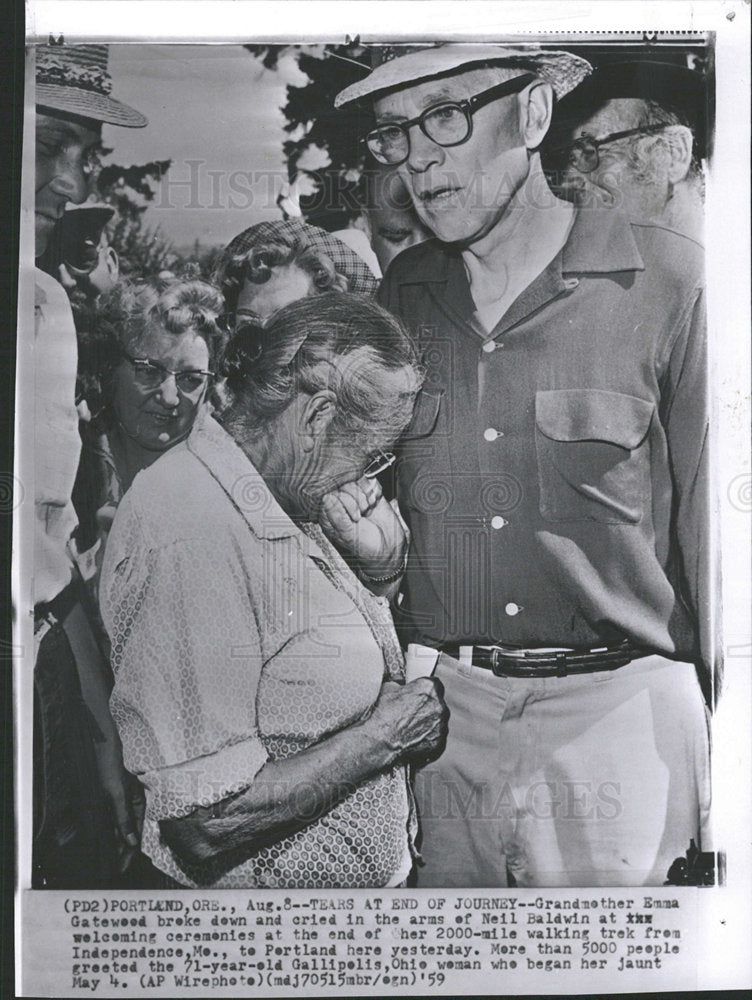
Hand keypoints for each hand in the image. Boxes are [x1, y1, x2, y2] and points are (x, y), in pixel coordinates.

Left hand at [93, 739, 144, 873]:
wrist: (98, 747)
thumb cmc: (110, 765)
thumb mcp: (117, 793)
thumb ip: (123, 818)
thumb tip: (131, 841)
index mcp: (138, 801)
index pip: (136, 833)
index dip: (130, 852)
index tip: (122, 868)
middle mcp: (131, 803)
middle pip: (128, 832)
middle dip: (123, 851)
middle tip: (115, 869)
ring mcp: (120, 801)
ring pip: (119, 828)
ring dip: (115, 843)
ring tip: (110, 861)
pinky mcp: (109, 800)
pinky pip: (111, 821)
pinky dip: (109, 833)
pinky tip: (104, 841)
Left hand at [319, 477, 405, 576]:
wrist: (390, 550)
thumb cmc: (366, 548)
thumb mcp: (349, 536)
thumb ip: (337, 517)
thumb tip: (326, 498)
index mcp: (329, 514)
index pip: (329, 494)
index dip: (343, 501)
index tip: (354, 516)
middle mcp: (340, 504)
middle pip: (343, 484)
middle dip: (356, 498)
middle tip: (362, 515)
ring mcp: (355, 497)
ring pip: (356, 480)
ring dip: (365, 494)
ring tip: (369, 509)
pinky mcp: (368, 492)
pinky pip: (369, 480)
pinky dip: (374, 490)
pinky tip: (375, 502)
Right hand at [366, 678, 448, 764]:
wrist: (382, 743)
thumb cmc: (383, 717)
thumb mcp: (388, 691)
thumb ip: (400, 686)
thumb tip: (398, 685)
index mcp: (429, 688)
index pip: (434, 685)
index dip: (425, 692)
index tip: (418, 697)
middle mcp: (440, 705)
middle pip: (438, 705)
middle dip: (428, 709)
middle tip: (412, 716)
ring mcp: (442, 726)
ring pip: (438, 723)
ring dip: (429, 726)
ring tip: (410, 731)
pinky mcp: (440, 743)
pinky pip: (436, 740)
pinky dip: (428, 741)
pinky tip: (413, 742)